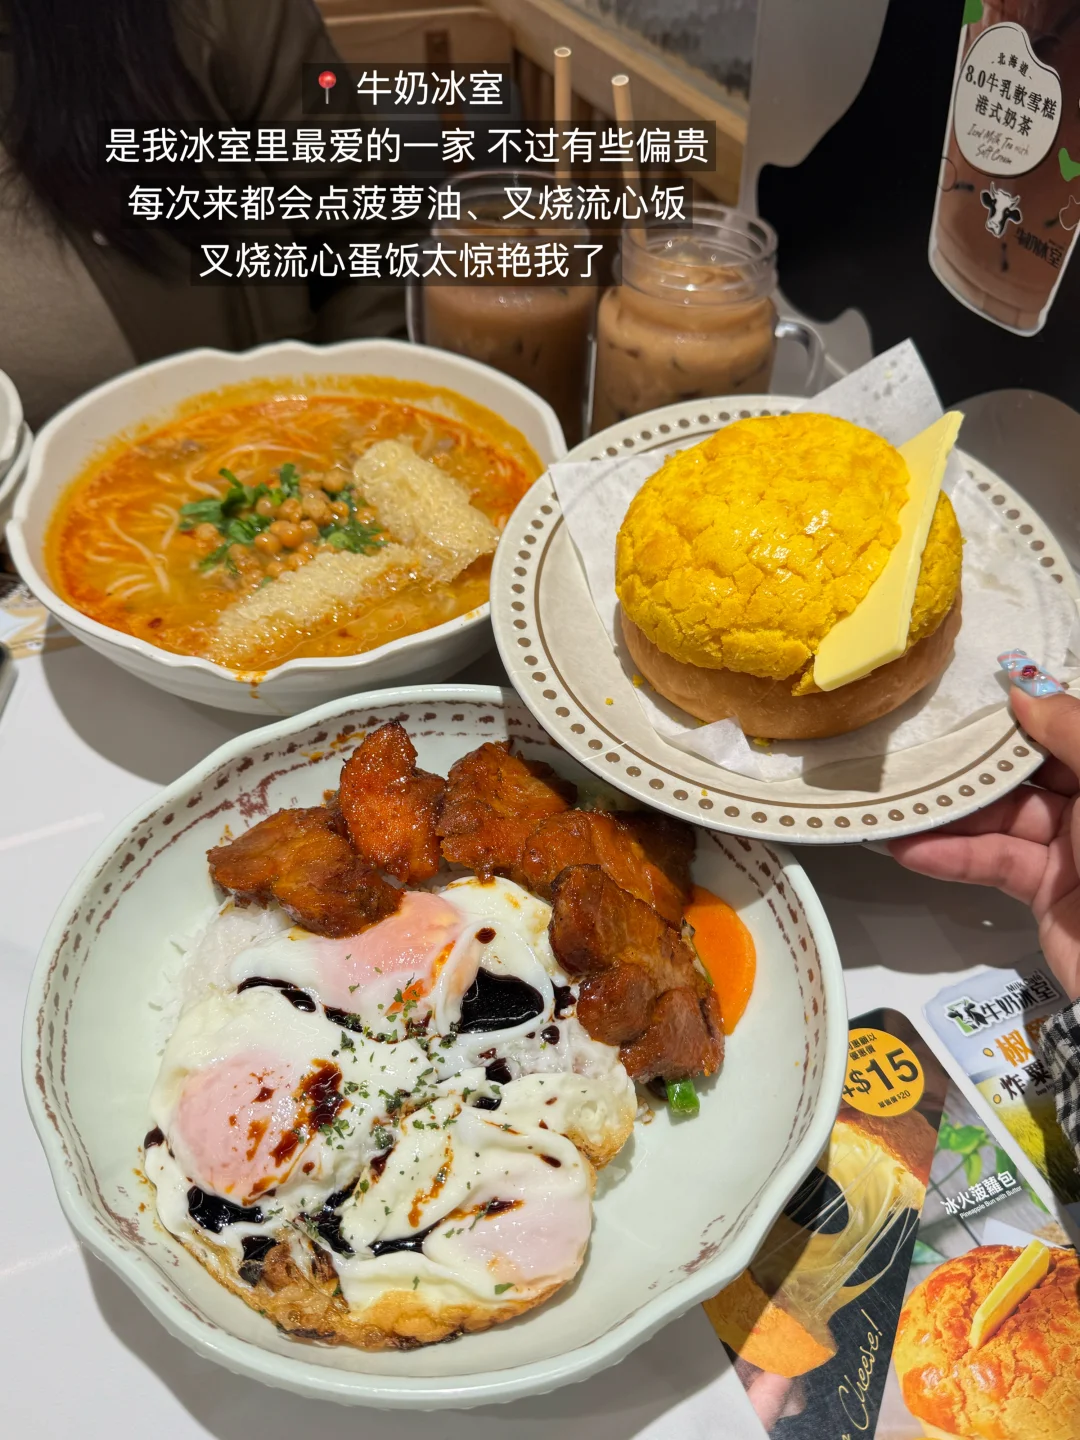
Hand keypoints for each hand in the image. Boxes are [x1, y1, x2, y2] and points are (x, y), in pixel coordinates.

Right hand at [889, 687, 1079, 999]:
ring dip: (949, 816)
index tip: (962, 706)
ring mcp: (1071, 852)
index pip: (1061, 735)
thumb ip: (1070, 730)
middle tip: (913, 754)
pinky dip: (952, 859)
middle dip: (971, 767)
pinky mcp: (1046, 893)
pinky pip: (994, 865)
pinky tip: (911, 849)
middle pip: (1024, 777)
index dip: (1016, 720)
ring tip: (896, 804)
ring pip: (1001, 821)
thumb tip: (1022, 691)